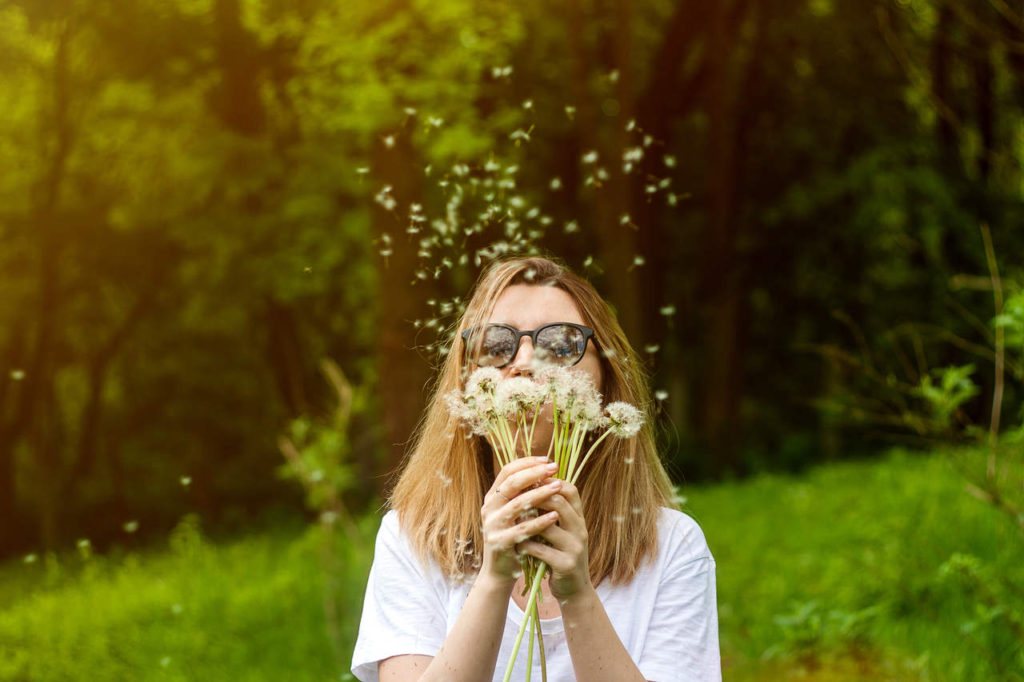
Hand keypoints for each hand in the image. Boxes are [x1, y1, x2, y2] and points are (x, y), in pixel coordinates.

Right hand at [480, 456, 561, 582]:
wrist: (500, 571)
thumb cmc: (513, 537)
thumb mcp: (515, 513)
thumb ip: (522, 494)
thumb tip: (543, 469)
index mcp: (492, 498)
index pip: (507, 471)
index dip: (527, 463)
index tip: (547, 459)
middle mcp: (489, 508)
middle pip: (511, 483)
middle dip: (534, 473)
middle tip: (554, 468)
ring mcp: (492, 525)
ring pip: (518, 504)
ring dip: (540, 493)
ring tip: (558, 486)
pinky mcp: (500, 542)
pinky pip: (523, 528)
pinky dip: (540, 521)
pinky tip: (555, 516)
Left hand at [517, 479, 590, 599]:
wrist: (575, 590)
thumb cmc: (561, 555)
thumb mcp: (563, 532)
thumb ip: (553, 512)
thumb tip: (531, 485)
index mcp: (579, 519)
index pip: (570, 490)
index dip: (549, 482)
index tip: (529, 481)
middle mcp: (580, 530)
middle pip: (558, 502)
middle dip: (534, 498)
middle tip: (516, 499)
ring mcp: (575, 547)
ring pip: (547, 525)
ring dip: (526, 522)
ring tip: (513, 522)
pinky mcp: (566, 565)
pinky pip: (540, 550)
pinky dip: (525, 546)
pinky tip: (517, 546)